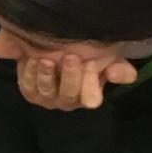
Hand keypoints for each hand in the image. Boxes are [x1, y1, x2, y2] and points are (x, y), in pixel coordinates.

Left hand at [17, 55, 135, 110]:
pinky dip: (28, 73)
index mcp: (87, 96)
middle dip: (70, 75)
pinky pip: (27, 85)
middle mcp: (67, 101)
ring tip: (45, 60)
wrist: (54, 51)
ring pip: (46, 90)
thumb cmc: (85, 57)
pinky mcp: (29, 92)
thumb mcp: (104, 60)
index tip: (91, 64)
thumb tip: (124, 75)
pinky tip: (30, 59)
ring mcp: (47, 98)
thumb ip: (117, 68)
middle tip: (70, 56)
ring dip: (46, 75)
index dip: (91, 83)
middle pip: (69, 94)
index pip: (91, 96)